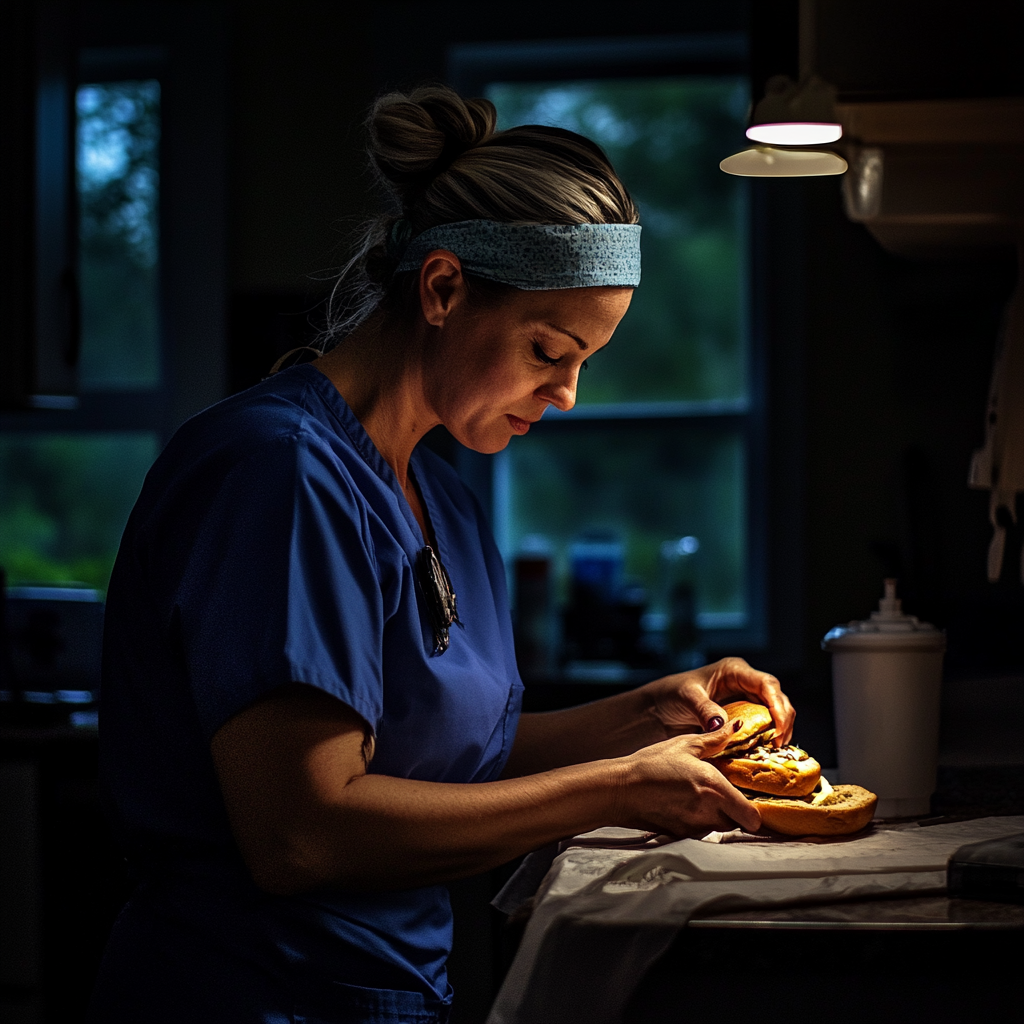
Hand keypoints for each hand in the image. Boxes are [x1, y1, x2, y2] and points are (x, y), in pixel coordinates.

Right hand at [616, 718, 761, 835]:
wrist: (620, 789)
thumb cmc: (651, 764)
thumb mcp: (685, 744)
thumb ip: (715, 739)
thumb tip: (736, 726)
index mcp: (715, 788)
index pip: (753, 818)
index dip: (754, 811)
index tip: (748, 799)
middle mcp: (709, 812)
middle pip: (738, 823)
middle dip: (735, 810)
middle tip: (721, 792)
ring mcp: (695, 827)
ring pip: (720, 827)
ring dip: (717, 815)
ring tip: (698, 795)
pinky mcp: (681, 834)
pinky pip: (701, 830)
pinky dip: (698, 820)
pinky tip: (682, 803)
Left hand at [644, 656, 794, 747]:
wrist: (658, 710)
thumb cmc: (670, 695)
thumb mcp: (686, 698)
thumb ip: (705, 709)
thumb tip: (723, 724)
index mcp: (734, 671)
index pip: (766, 684)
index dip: (778, 704)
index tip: (779, 726)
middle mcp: (744, 683)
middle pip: (777, 698)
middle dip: (783, 720)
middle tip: (778, 744)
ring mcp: (745, 699)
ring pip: (774, 713)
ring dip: (778, 731)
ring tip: (773, 750)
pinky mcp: (742, 717)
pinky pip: (762, 726)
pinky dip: (766, 738)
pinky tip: (763, 752)